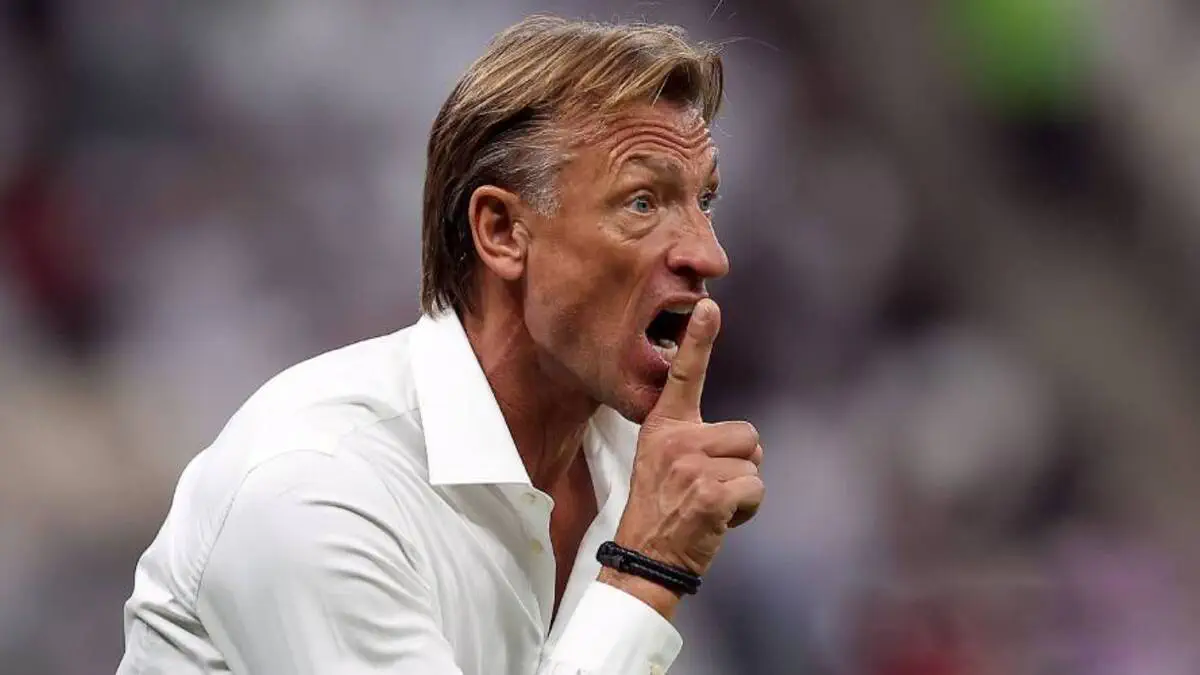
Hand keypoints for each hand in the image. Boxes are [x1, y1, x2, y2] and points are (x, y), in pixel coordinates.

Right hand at [601, 299, 764, 614]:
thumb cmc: (664, 506)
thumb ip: (694, 438)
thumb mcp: (665, 460)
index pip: (685, 375)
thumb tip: (748, 440)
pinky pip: (756, 490)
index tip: (709, 305)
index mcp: (663, 425)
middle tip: (704, 488)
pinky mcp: (711, 492)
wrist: (646, 555)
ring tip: (708, 503)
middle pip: (747, 434)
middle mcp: (676, 439)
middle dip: (739, 464)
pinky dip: (746, 510)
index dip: (698, 339)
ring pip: (754, 463)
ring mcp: (692, 465)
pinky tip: (717, 520)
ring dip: (741, 488)